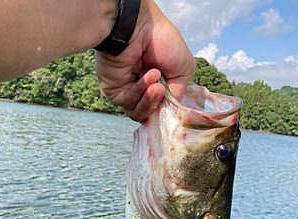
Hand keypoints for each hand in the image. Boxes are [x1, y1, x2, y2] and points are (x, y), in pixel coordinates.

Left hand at [94, 0, 194, 121]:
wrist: (138, 24)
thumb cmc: (162, 39)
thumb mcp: (183, 69)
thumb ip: (178, 94)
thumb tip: (170, 111)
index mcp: (156, 85)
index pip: (161, 109)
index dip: (167, 111)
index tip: (173, 105)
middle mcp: (140, 90)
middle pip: (150, 115)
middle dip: (158, 104)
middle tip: (162, 90)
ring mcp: (126, 91)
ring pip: (139, 113)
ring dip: (150, 99)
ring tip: (156, 81)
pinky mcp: (114, 91)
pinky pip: (129, 104)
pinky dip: (141, 92)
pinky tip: (148, 76)